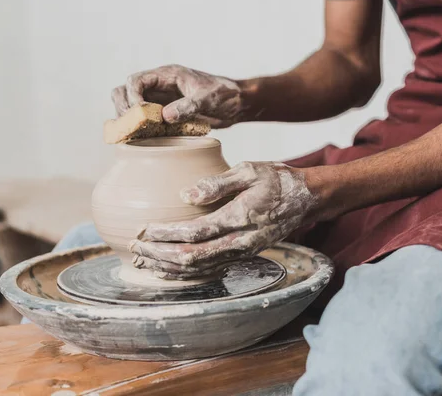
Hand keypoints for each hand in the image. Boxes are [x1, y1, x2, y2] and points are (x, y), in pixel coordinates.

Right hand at [112, 64, 242, 127]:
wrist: (236, 104)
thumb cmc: (225, 94)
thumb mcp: (209, 98)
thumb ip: (189, 105)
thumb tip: (164, 116)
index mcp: (167, 75)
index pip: (135, 80)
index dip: (131, 97)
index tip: (140, 114)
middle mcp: (159, 86)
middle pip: (124, 92)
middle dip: (123, 109)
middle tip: (133, 127)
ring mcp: (160, 101)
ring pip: (130, 107)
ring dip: (128, 120)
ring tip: (135, 135)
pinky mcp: (164, 115)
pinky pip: (143, 121)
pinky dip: (138, 129)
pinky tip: (143, 141)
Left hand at [128, 162, 319, 278]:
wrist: (306, 199)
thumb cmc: (277, 181)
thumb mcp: (250, 170)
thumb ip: (217, 183)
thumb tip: (185, 195)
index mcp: (240, 218)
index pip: (195, 233)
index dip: (166, 234)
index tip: (144, 229)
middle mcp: (240, 242)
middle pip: (192, 258)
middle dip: (159, 255)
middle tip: (135, 247)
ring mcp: (242, 252)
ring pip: (198, 269)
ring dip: (167, 267)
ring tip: (142, 260)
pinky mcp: (242, 255)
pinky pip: (208, 269)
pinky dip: (184, 272)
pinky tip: (167, 268)